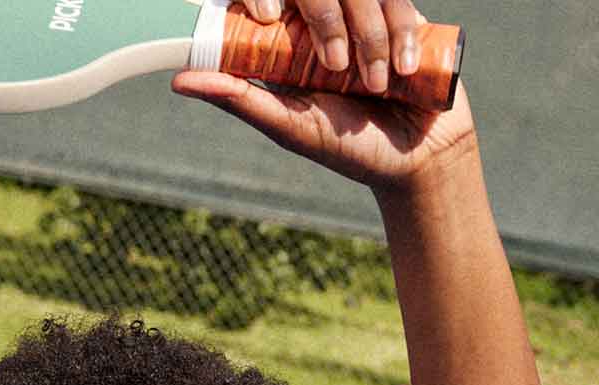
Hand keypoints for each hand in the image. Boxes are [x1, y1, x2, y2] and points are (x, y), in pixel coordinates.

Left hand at [176, 3, 476, 193]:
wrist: (418, 156)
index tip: (270, 19)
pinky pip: (399, 2)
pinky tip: (402, 72)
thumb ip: (240, 98)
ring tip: (377, 89)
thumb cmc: (348, 146)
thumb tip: (180, 80)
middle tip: (338, 72)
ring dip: (370, 42)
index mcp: (292, 41)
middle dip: (330, 27)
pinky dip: (401, 36)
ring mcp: (368, 14)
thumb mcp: (289, 124)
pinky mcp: (407, 15)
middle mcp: (329, 21)